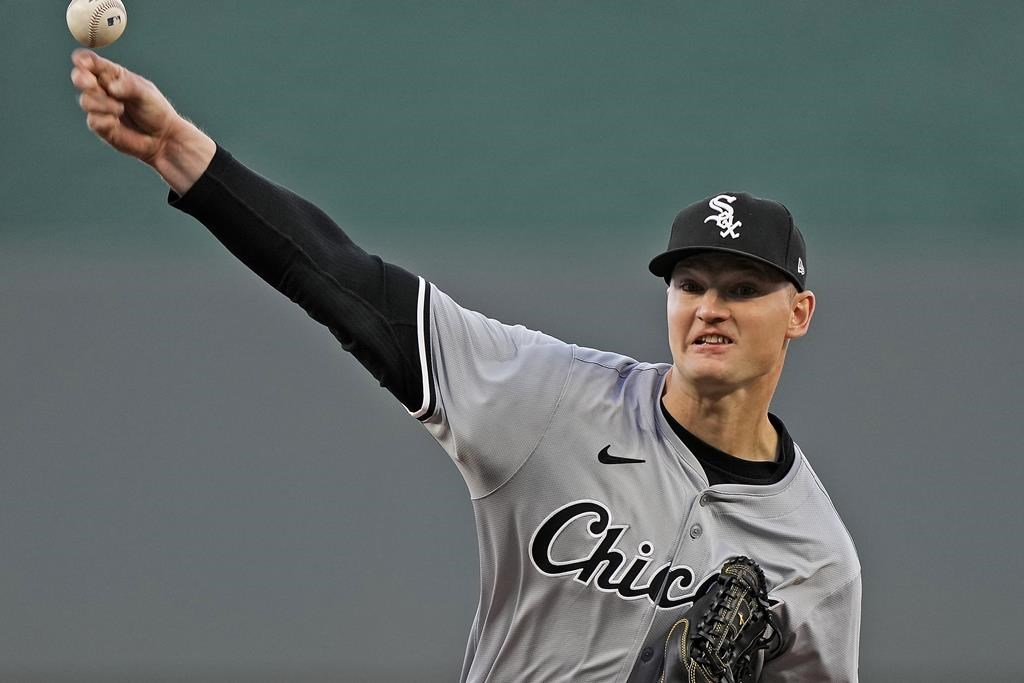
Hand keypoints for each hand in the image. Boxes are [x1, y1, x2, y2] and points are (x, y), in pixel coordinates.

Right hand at [70, 49, 214, 194]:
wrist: (162, 138)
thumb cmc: (156, 110)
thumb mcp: (146, 93)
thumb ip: (128, 86)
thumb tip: (111, 88)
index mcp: (112, 75)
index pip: (91, 62)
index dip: (83, 59)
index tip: (82, 62)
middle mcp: (102, 89)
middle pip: (79, 78)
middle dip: (81, 79)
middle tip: (92, 83)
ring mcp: (99, 108)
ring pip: (85, 101)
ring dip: (102, 104)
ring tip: (121, 109)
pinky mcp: (100, 126)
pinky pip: (93, 120)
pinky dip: (105, 120)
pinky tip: (116, 123)